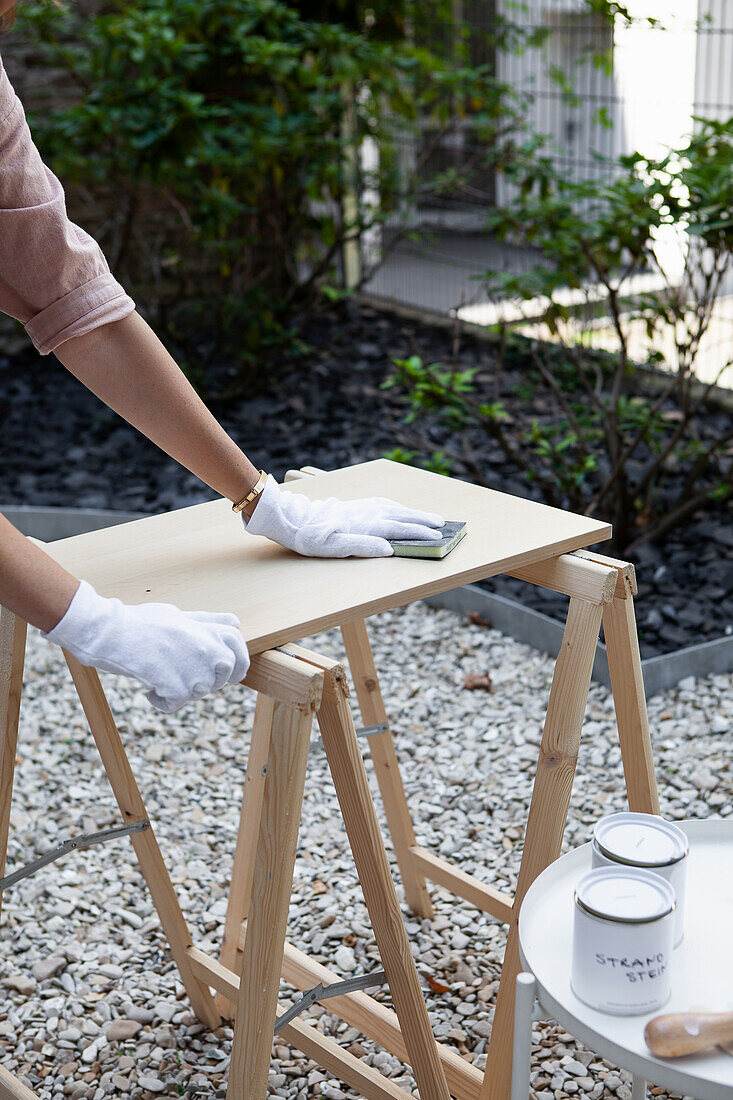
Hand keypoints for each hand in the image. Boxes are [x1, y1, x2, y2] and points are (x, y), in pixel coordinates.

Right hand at [44, 580, 249, 711]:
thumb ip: (209, 621)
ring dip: (180, 689)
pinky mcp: (178, 687)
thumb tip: (234, 620)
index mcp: (209, 630)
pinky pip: (176, 703)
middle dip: (209, 681)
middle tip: (183, 675)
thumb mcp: (180, 615)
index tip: (229, 674)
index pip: (240, 648)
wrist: (112, 633)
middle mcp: (208, 649)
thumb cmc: (142, 622)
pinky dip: (162, 701)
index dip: (238, 664)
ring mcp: (195, 669)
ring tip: (159, 672)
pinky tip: (150, 688)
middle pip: (225, 676)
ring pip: (199, 692)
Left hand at [242, 475, 444, 556]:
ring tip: (431, 518)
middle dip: (424, 522)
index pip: (400, 530)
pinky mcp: (358, 506)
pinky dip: (399, 507)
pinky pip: (385, 504)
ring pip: (396, 509)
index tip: (438, 535)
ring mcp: (364, 508)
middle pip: (403, 517)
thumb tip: (388, 549)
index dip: (420, 533)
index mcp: (367, 526)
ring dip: (415, 514)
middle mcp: (369, 514)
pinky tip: (402, 510)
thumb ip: (362, 547)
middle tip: (443, 525)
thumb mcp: (335, 548)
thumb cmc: (313, 539)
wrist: (295, 519)